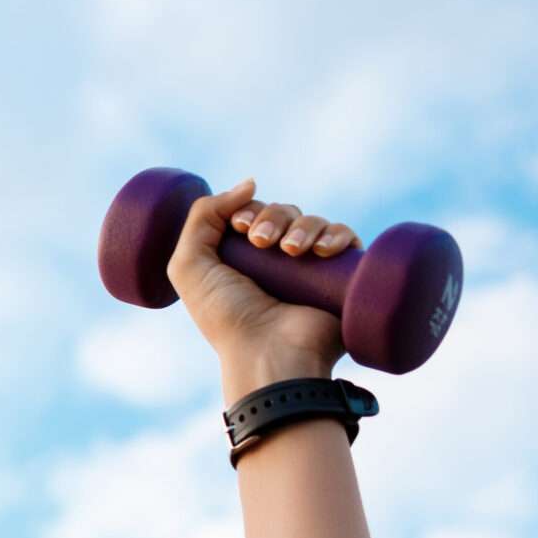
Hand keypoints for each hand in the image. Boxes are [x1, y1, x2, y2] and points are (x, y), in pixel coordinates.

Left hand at [168, 176, 361, 374]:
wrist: (268, 353)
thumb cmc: (226, 317)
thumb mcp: (190, 266)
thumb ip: (201, 218)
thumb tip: (250, 184)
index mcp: (243, 260)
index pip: (255, 214)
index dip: (249, 211)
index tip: (241, 227)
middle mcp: (278, 265)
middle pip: (284, 213)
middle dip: (273, 217)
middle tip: (262, 242)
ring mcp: (311, 271)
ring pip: (315, 222)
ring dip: (303, 226)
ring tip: (291, 252)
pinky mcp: (342, 279)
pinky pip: (347, 239)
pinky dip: (337, 235)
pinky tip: (321, 250)